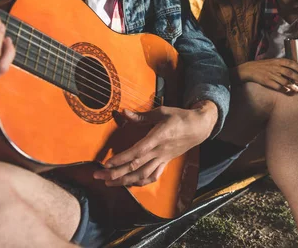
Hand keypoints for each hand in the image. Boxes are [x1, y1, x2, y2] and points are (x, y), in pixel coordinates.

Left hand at [93, 103, 215, 186]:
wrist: (198, 127)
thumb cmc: (179, 117)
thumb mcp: (161, 112)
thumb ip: (142, 116)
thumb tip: (124, 113)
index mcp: (157, 137)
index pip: (137, 151)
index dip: (121, 159)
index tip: (106, 163)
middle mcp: (159, 151)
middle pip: (136, 166)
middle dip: (116, 173)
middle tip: (99, 176)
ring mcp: (162, 159)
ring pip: (143, 175)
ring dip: (125, 181)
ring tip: (109, 183)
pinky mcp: (165, 163)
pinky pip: (153, 176)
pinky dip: (140, 182)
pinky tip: (129, 184)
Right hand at [236, 59, 297, 93]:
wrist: (249, 69)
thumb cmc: (262, 65)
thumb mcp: (273, 61)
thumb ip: (282, 64)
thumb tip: (294, 69)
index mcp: (277, 61)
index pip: (291, 63)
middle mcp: (275, 67)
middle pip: (291, 74)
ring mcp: (271, 75)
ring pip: (286, 82)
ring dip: (294, 87)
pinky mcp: (267, 82)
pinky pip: (278, 87)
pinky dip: (284, 90)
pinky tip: (289, 91)